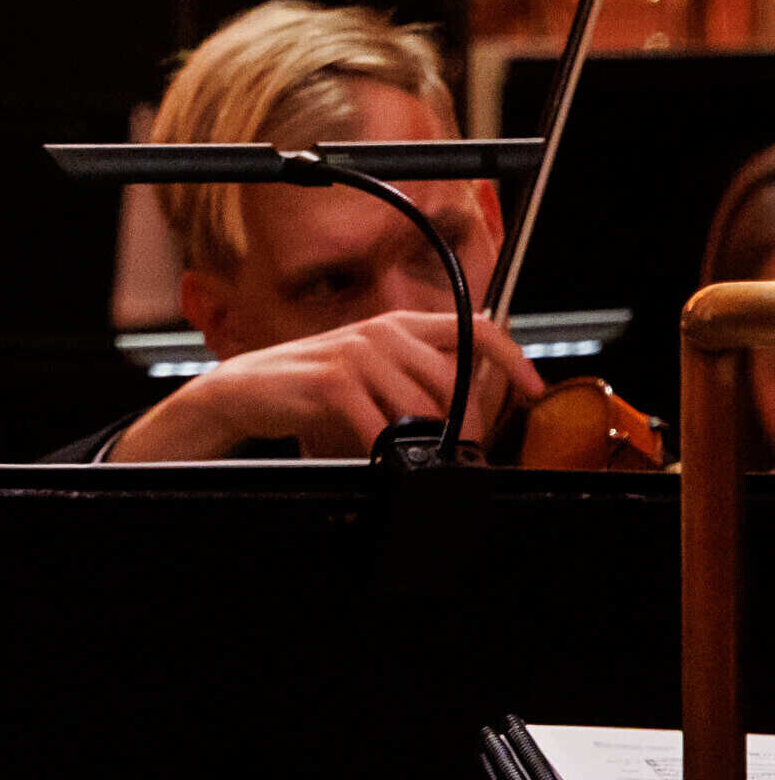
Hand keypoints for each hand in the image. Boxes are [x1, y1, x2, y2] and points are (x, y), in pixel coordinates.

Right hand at [108, 308, 545, 460]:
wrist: (246, 391)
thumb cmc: (312, 388)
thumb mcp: (370, 375)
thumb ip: (417, 382)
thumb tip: (475, 410)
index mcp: (398, 325)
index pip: (476, 328)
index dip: (512, 359)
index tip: (534, 390)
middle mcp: (382, 331)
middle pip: (455, 384)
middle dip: (463, 427)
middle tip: (453, 453)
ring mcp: (357, 353)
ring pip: (423, 410)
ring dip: (420, 443)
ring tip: (402, 455)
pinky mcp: (333, 381)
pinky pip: (382, 426)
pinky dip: (385, 450)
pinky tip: (375, 455)